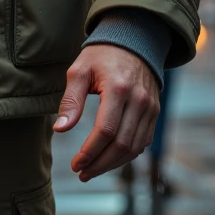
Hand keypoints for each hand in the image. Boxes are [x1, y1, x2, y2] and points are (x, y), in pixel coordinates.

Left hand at [54, 45, 159, 181]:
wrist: (133, 41)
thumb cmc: (101, 56)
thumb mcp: (79, 71)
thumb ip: (70, 100)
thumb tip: (60, 129)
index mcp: (118, 88)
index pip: (106, 130)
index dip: (90, 152)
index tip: (75, 164)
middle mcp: (139, 100)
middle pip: (122, 144)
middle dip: (100, 164)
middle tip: (82, 173)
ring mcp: (150, 107)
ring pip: (134, 147)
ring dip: (113, 164)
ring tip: (92, 170)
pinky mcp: (155, 112)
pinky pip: (143, 141)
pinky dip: (127, 155)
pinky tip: (109, 159)